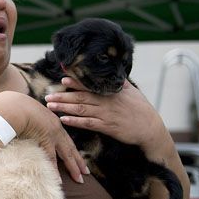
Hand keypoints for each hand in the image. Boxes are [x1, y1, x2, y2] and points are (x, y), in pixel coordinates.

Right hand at [0, 91, 87, 182]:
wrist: (14, 105)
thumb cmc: (15, 108)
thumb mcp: (26, 115)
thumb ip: (27, 123)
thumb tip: (22, 129)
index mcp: (52, 122)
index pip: (65, 139)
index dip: (72, 149)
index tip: (78, 158)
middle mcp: (56, 128)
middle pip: (71, 148)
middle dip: (79, 160)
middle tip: (86, 172)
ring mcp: (52, 135)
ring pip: (66, 155)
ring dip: (73, 168)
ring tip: (79, 180)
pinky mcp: (45, 140)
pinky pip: (52, 158)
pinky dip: (55, 170)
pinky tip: (60, 181)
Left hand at [45, 77, 164, 146]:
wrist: (150, 128)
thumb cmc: (141, 109)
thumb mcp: (131, 91)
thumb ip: (119, 82)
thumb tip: (112, 71)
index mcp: (111, 92)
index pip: (90, 85)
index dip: (76, 82)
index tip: (62, 79)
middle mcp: (107, 102)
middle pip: (81, 97)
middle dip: (63, 96)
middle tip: (48, 95)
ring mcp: (106, 115)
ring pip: (81, 109)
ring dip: (64, 107)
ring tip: (51, 105)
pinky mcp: (107, 127)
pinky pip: (88, 123)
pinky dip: (75, 121)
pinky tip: (64, 119)